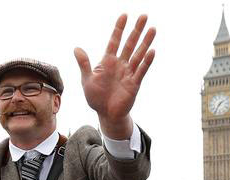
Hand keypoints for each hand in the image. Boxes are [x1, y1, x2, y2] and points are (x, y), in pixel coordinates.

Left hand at [74, 14, 155, 138]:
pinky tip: (151, 51)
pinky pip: (141, 71)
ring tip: (152, 29)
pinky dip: (146, 62)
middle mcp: (120, 65)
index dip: (119, 29)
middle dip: (136, 30)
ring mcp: (128, 73)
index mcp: (107, 62)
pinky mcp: (134, 84)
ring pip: (138, 55)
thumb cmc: (96, 98)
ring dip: (145, 42)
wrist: (105, 114)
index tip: (124, 16)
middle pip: (129, 44)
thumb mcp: (87, 80)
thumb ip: (84, 64)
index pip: (114, 41)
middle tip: (144, 16)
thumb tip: (76, 48)